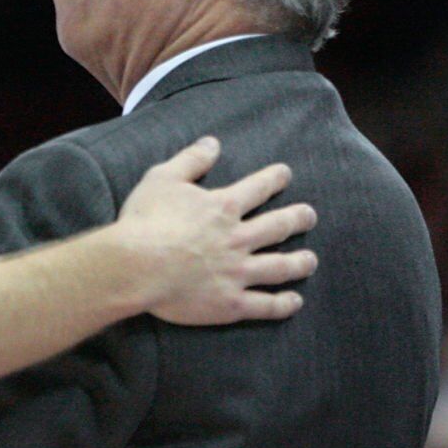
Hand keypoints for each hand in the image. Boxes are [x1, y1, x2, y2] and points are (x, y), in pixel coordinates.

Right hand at [114, 136, 317, 324]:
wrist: (136, 267)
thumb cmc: (145, 221)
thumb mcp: (163, 178)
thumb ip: (191, 160)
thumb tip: (212, 143)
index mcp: (224, 207)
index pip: (258, 188)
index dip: (275, 179)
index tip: (285, 174)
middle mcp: (238, 238)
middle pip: (278, 226)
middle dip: (298, 219)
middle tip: (310, 216)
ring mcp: (237, 272)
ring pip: (280, 267)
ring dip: (299, 263)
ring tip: (310, 260)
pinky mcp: (230, 302)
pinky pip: (265, 305)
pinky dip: (283, 304)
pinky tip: (295, 301)